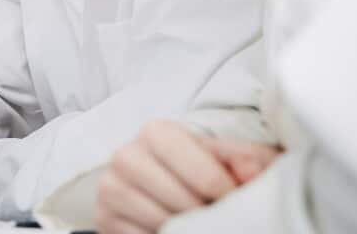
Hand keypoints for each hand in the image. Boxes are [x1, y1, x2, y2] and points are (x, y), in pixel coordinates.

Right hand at [96, 122, 279, 233]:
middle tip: (220, 215)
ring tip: (197, 222)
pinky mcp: (103, 218)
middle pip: (184, 204)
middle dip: (208, 215)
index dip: (229, 196)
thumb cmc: (195, 163)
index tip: (236, 201)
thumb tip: (253, 174)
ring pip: (163, 225)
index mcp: (155, 133)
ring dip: (187, 230)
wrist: (156, 176)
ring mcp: (111, 189)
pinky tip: (174, 229)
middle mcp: (126, 157)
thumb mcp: (222, 154)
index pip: (205, 177)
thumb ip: (244, 158)